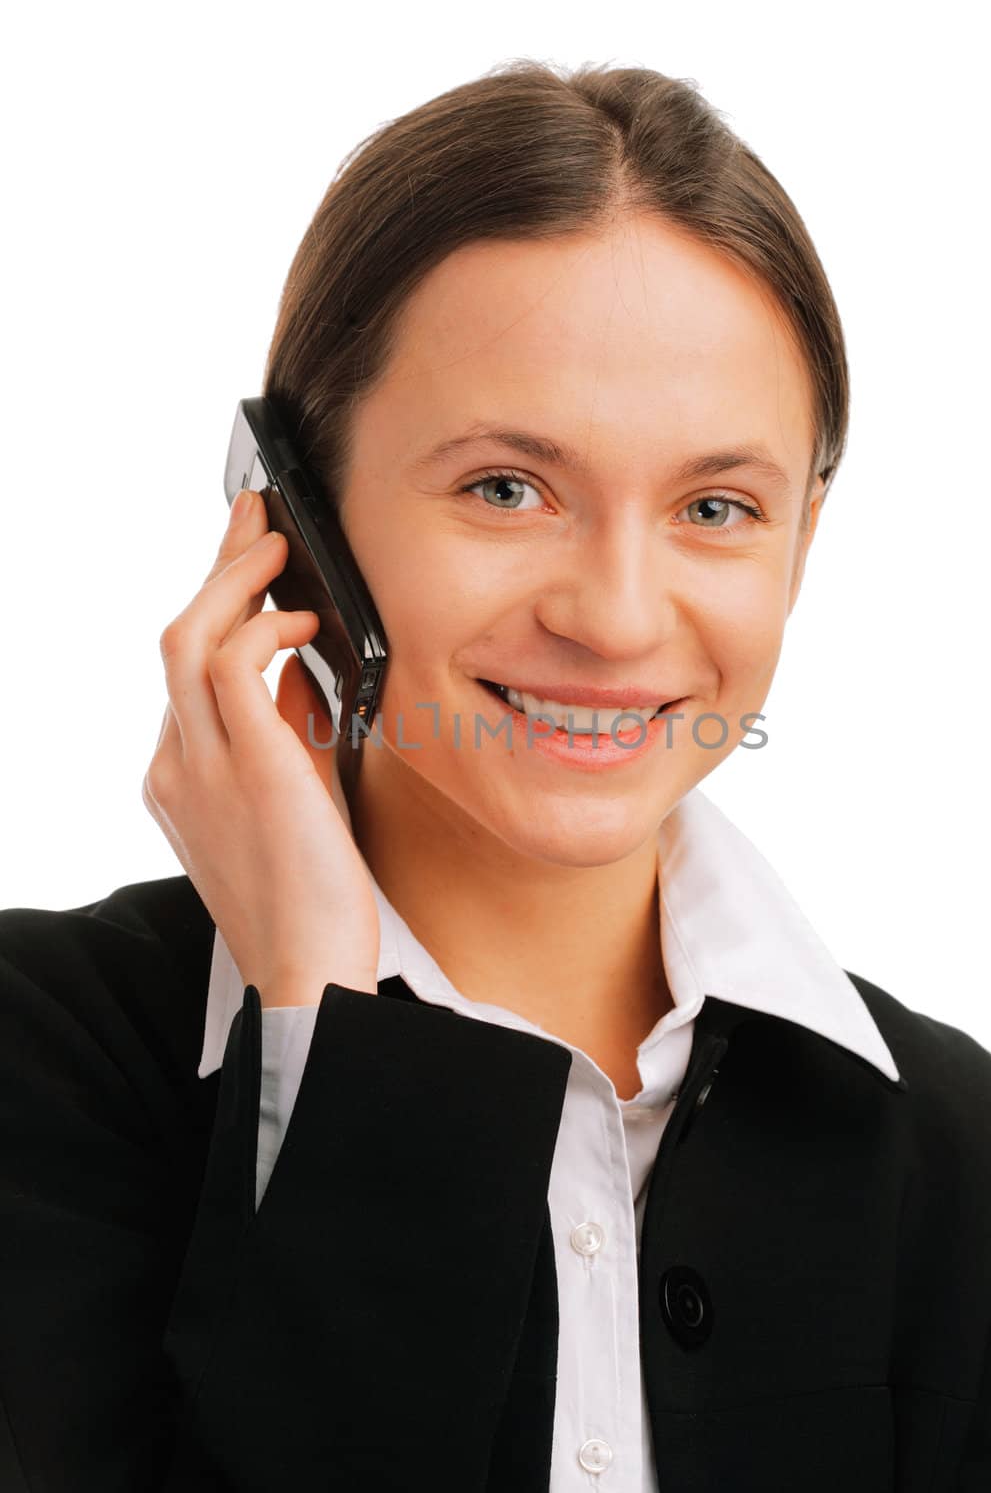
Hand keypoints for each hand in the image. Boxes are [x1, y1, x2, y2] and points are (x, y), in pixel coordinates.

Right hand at [142, 488, 380, 1006]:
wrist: (311, 972)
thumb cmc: (309, 897)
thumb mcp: (293, 800)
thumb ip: (286, 738)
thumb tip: (300, 676)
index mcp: (184, 775)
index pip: (187, 669)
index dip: (215, 605)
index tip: (247, 560)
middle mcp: (178, 765)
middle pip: (177, 638)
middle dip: (218, 569)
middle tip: (257, 520)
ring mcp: (203, 768)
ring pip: (190, 639)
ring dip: (235, 581)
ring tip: (277, 546)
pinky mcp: (247, 770)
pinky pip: (233, 668)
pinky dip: (263, 629)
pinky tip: (301, 622)